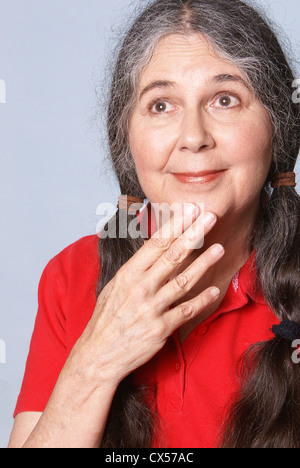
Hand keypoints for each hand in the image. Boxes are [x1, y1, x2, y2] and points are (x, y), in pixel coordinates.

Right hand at [72, 204, 224, 386]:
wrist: (99, 354)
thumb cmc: (107, 318)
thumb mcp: (115, 287)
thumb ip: (136, 269)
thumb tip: (155, 249)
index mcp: (128, 274)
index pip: (155, 243)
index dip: (175, 225)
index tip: (190, 210)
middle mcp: (140, 288)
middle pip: (173, 256)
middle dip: (194, 234)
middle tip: (210, 217)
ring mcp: (152, 308)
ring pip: (183, 281)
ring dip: (204, 264)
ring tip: (219, 248)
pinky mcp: (161, 328)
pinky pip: (186, 311)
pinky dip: (202, 300)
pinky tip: (214, 290)